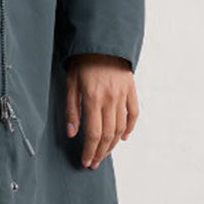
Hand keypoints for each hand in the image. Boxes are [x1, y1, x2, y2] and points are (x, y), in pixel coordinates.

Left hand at [64, 54, 138, 169]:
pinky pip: (134, 113)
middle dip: (100, 152)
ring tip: (104, 153)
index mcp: (93, 98)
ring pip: (121, 127)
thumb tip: (72, 133)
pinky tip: (123, 137)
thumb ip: (71, 109)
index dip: (90, 151)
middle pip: (108, 135)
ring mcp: (123, 95)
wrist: (102, 40)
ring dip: (113, 144)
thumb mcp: (70, 83)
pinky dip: (130, 128)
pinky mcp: (131, 89)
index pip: (93, 134)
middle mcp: (110, 99)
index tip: (85, 161)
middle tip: (93, 162)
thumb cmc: (82, 61)